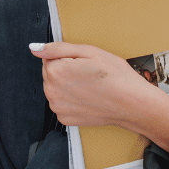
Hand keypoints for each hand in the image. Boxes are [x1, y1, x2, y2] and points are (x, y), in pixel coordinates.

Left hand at [30, 42, 168, 152]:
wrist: (133, 103)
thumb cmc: (115, 75)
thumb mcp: (88, 52)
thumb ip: (58, 48)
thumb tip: (34, 48)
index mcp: (55, 71)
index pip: (50, 57)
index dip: (68, 58)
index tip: (84, 63)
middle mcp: (51, 91)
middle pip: (50, 73)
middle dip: (65, 71)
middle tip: (88, 74)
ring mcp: (57, 108)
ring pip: (55, 88)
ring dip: (67, 85)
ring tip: (90, 86)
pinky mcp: (65, 119)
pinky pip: (61, 103)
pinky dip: (71, 100)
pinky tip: (88, 98)